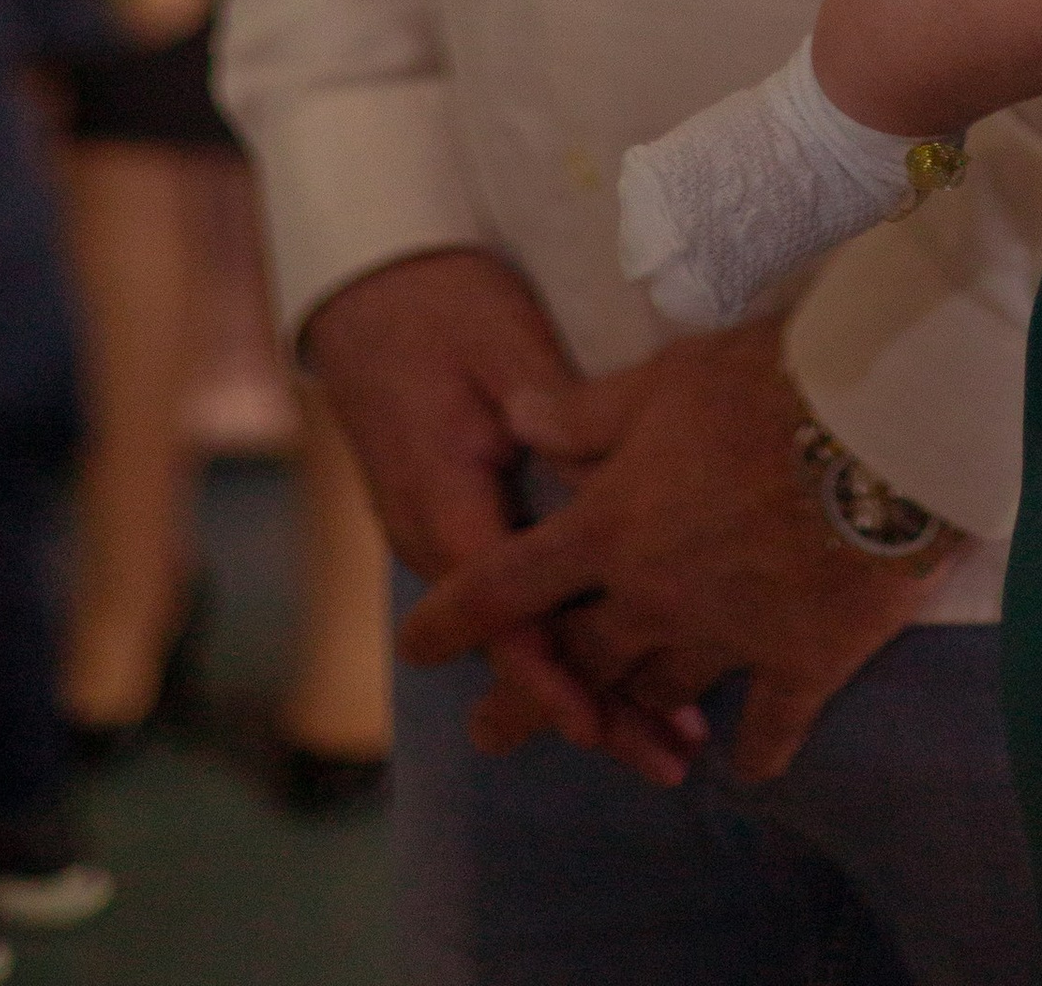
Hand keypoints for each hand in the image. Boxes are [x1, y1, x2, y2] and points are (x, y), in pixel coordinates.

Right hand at [304, 249, 698, 781]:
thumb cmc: (440, 306)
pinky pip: (515, 597)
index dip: (558, 679)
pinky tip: (625, 656)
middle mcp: (436, 540)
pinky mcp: (459, 521)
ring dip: (590, 680)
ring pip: (519, 631)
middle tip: (673, 755)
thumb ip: (559, 419)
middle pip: (519, 647)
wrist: (368, 286)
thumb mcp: (504, 345)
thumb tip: (618, 485)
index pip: (504, 618)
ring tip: (668, 729)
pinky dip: (567, 637)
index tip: (607, 727)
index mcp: (445, 505)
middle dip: (594, 706)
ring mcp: (443, 535)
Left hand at [396, 323, 942, 783]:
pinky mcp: (805, 659)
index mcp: (613, 525)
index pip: (508, 583)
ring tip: (614, 733)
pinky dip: (757, 750)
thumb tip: (516, 420)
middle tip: (490, 734)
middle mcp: (657, 596)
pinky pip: (771, 725)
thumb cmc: (771, 380)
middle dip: (528, 701)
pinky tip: (746, 766)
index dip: (454, 619)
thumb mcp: (668, 379)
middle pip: (576, 663)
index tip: (415, 648)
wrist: (887, 421)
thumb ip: (587, 414)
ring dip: (634, 712)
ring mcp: (731, 636)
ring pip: (661, 691)